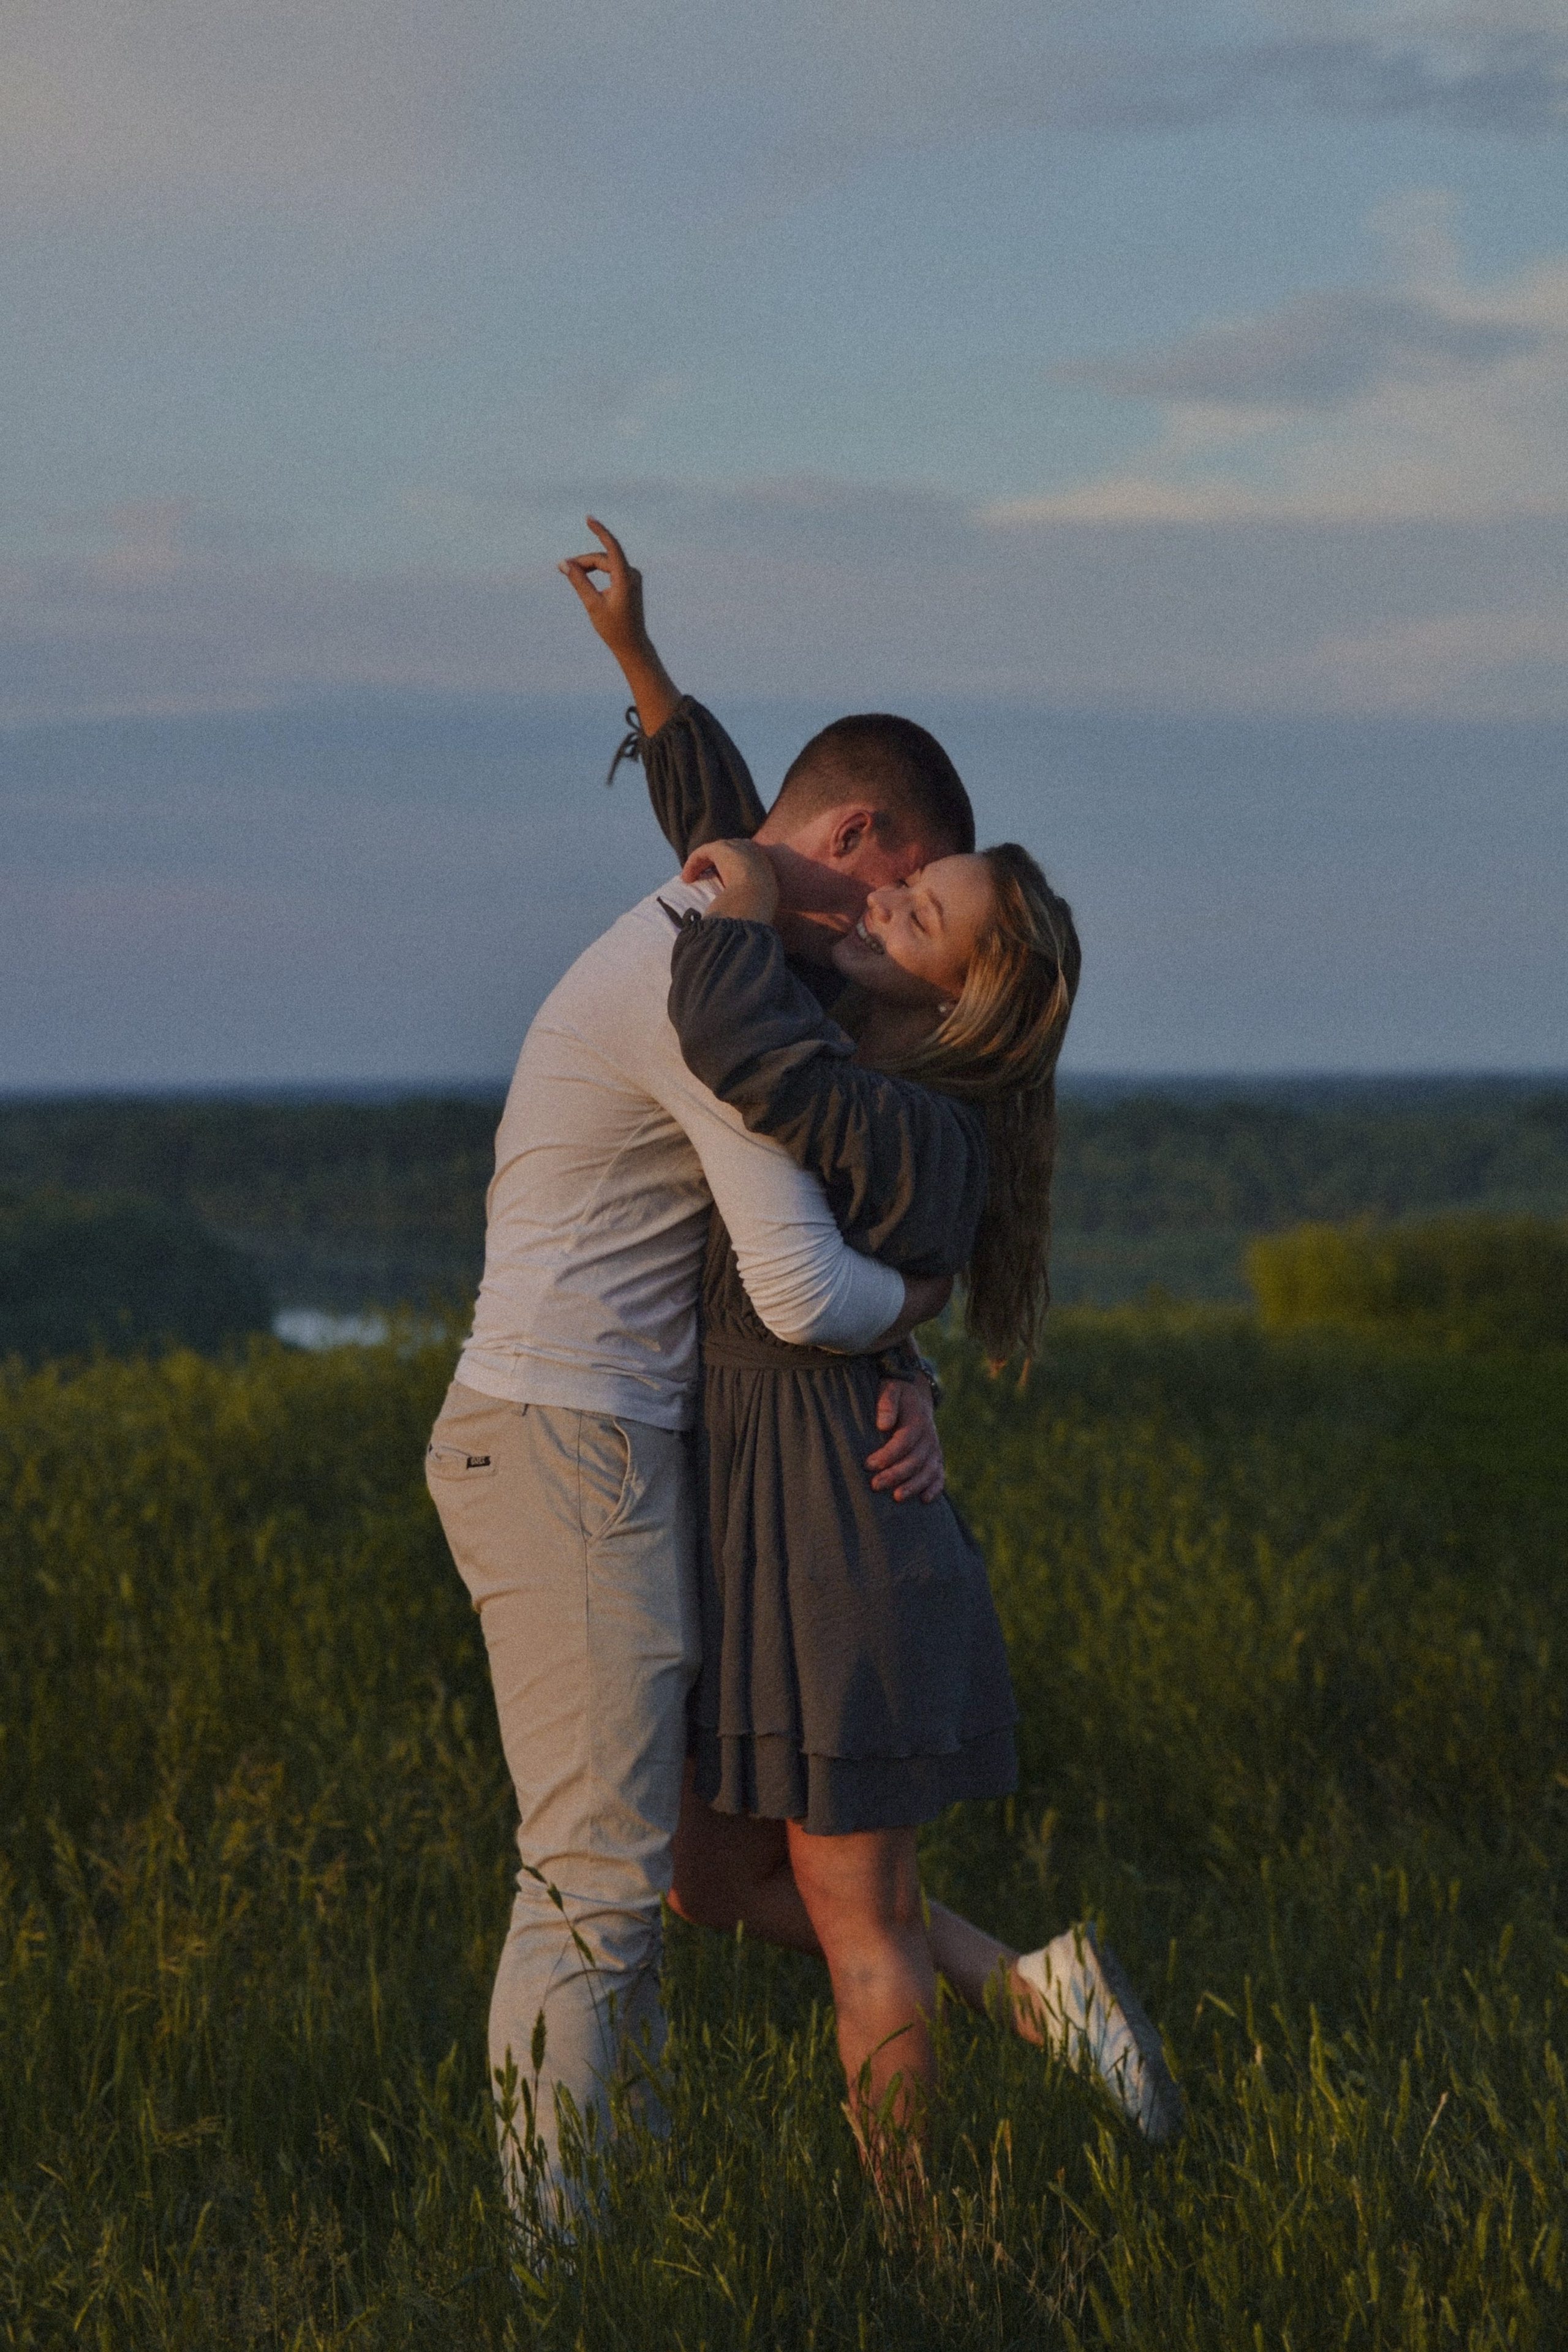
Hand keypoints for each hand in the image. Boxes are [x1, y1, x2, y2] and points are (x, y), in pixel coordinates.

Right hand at [558, 517, 647, 659]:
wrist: (632, 644)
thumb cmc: (613, 628)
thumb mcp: (592, 604)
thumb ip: (578, 581)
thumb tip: (563, 563)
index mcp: (625, 578)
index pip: (612, 547)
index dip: (599, 531)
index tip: (588, 518)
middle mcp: (632, 574)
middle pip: (603, 558)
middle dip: (583, 561)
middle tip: (563, 568)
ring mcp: (633, 577)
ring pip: (606, 563)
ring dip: (588, 567)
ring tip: (571, 573)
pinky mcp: (630, 581)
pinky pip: (611, 569)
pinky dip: (596, 571)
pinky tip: (584, 576)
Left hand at [681, 837, 780, 923]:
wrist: (756, 898)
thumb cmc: (758, 906)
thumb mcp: (757, 900)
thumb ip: (748, 896)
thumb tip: (736, 910)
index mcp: (763, 863)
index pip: (743, 860)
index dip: (728, 869)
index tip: (719, 883)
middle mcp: (751, 850)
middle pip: (727, 853)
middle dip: (713, 864)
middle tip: (702, 879)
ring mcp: (736, 847)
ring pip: (713, 852)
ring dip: (699, 865)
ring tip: (689, 880)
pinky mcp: (721, 848)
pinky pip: (703, 852)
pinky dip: (692, 864)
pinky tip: (686, 878)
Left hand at [866, 1377, 944, 1503]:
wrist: (915, 1397)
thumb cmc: (897, 1395)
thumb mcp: (890, 1390)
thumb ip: (887, 1403)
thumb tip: (883, 1425)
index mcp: (917, 1420)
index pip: (904, 1441)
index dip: (887, 1455)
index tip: (868, 1464)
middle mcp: (929, 1437)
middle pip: (915, 1460)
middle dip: (895, 1474)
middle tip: (875, 1485)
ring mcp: (934, 1449)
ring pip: (928, 1471)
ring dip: (914, 1486)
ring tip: (897, 1497)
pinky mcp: (936, 1458)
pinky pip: (939, 1475)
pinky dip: (935, 1488)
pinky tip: (925, 1500)